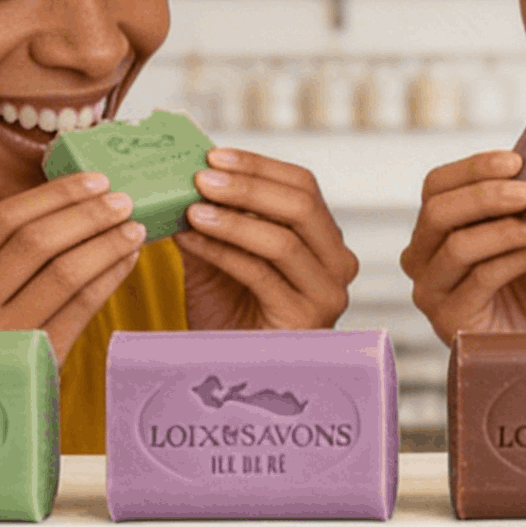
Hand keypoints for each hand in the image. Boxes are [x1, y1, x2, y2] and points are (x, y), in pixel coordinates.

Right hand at [0, 171, 149, 361]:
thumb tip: (66, 206)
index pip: (1, 220)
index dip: (53, 195)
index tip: (93, 180)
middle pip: (35, 241)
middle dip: (86, 214)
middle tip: (122, 199)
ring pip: (64, 272)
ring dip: (106, 243)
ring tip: (133, 228)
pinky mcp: (34, 362)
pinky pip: (82, 308)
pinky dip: (109, 277)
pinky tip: (126, 262)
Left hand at [176, 149, 360, 330]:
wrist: (230, 370)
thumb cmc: (228, 316)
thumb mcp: (218, 256)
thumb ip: (212, 217)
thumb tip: (188, 173)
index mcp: (325, 239)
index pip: (303, 186)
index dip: (259, 166)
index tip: (213, 156)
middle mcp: (338, 264)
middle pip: (301, 206)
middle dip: (247, 186)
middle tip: (201, 177)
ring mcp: (327, 293)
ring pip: (282, 240)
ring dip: (231, 219)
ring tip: (191, 208)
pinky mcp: (306, 319)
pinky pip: (260, 274)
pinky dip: (221, 251)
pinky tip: (190, 240)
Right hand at [399, 151, 525, 343]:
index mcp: (436, 230)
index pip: (437, 186)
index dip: (472, 168)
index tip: (516, 160)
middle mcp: (423, 259)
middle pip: (437, 212)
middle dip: (484, 195)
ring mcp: (431, 292)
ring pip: (457, 246)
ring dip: (506, 228)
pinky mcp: (449, 320)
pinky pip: (482, 278)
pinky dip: (518, 257)